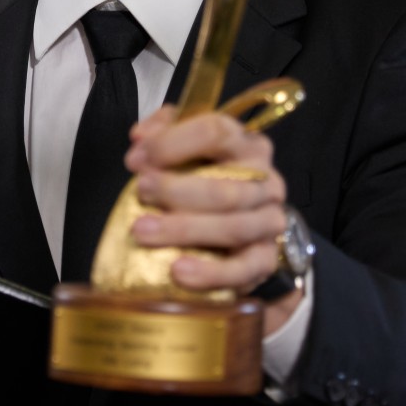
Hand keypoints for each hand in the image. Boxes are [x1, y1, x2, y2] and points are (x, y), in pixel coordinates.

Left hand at [125, 106, 302, 334]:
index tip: (135, 160)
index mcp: (246, 144)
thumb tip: (141, 138)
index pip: (216, 132)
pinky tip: (178, 271)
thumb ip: (163, 132)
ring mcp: (270, 221)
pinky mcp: (266, 259)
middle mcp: (266, 180)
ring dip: (184, 229)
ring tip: (143, 231)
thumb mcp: (183, 147)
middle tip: (140, 192)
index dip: (171, 143)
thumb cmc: (201, 178)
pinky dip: (210, 273)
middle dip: (175, 190)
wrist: (231, 224)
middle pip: (225, 186)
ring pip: (233, 226)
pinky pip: (243, 269)